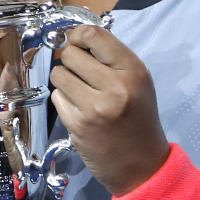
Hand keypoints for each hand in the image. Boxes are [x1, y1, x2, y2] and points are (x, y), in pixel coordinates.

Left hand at [49, 25, 169, 195]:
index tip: (79, 44)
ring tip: (80, 92)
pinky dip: (64, 101)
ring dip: (64, 81)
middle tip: (82, 73)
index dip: (79, 35)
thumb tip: (77, 38)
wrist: (142, 165)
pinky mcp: (78, 125)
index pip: (93, 34)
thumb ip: (112, 59)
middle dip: (71, 61)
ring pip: (58, 74)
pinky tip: (79, 110)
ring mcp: (94, 106)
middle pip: (70, 53)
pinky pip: (56, 97)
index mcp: (133, 70)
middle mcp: (115, 86)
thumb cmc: (138, 118)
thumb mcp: (138, 82)